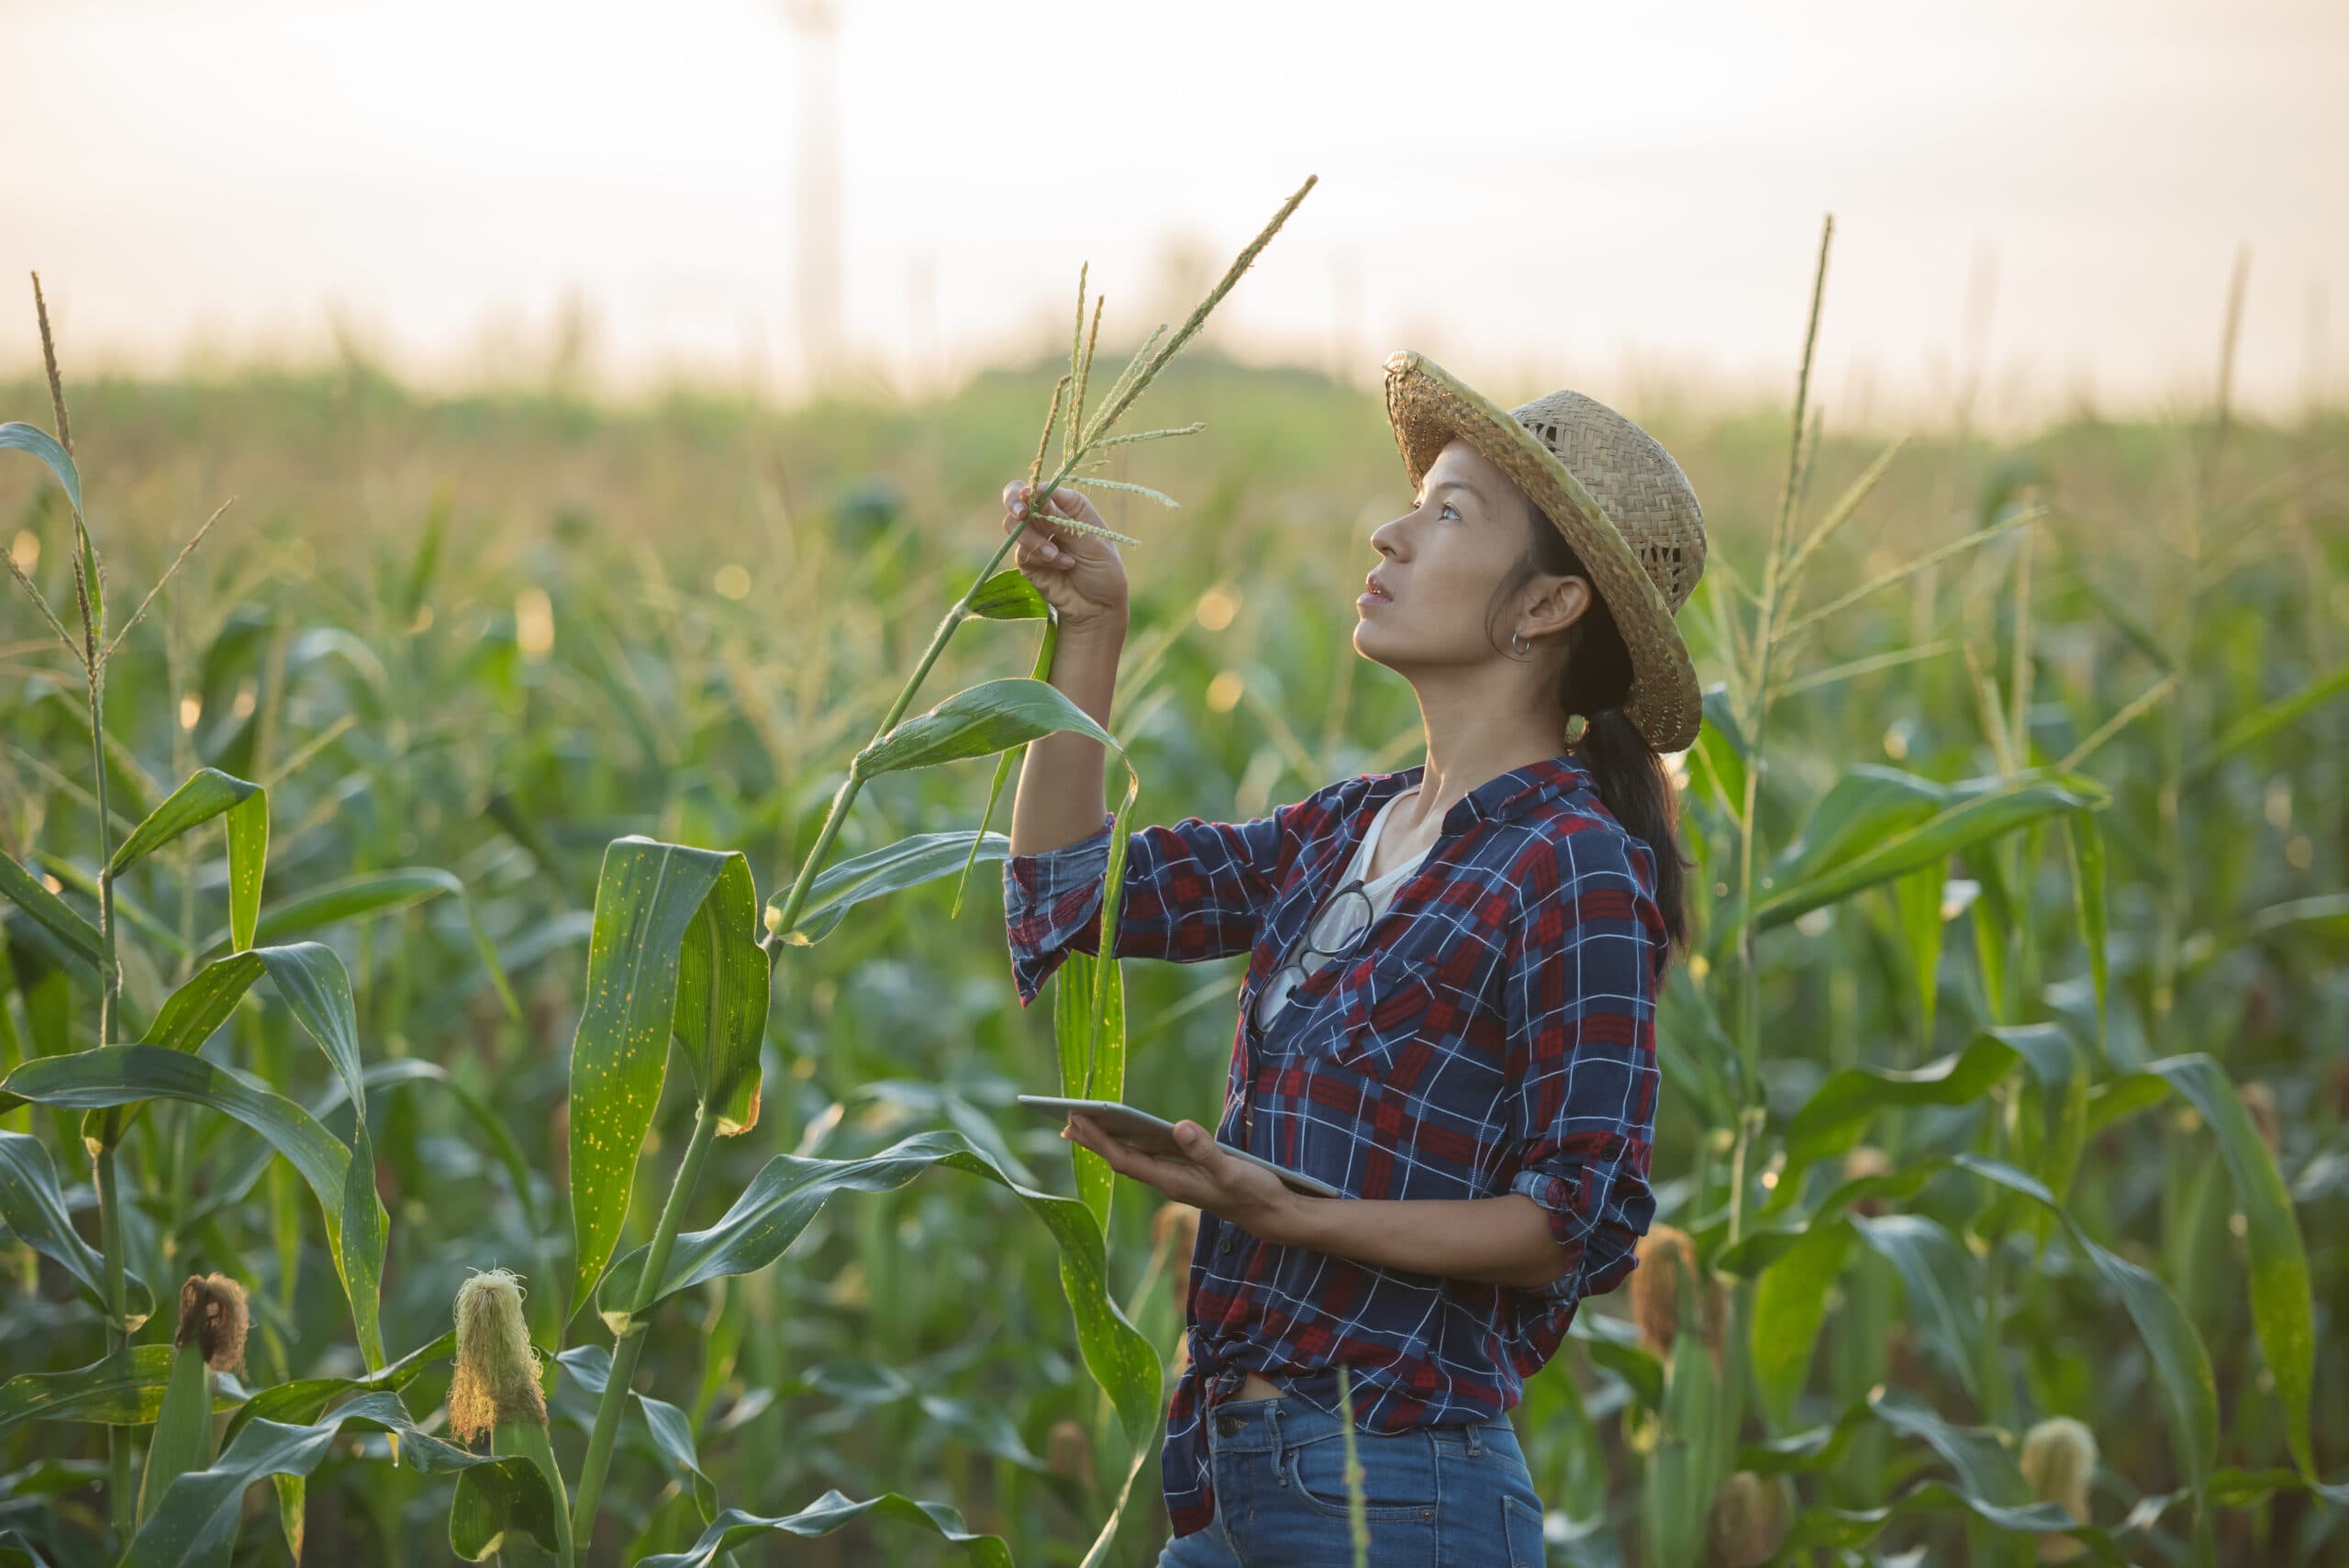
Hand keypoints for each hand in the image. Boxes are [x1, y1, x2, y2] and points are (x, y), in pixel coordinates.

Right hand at [1000, 480, 1128, 632]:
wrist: (1099, 608)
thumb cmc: (1103, 570)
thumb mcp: (1089, 541)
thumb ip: (1060, 519)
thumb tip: (1033, 494)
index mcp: (1069, 506)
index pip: (1042, 489)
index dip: (1031, 490)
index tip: (1027, 497)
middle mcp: (1049, 518)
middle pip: (1017, 500)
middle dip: (1015, 506)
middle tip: (1021, 515)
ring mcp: (1036, 540)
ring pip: (1015, 527)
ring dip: (1034, 540)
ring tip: (1056, 555)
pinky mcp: (1028, 561)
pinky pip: (1022, 552)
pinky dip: (1041, 559)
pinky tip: (1063, 566)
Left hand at [1061, 1114, 1300, 1242]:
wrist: (1273, 1215)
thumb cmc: (1254, 1192)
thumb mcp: (1231, 1170)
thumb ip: (1205, 1150)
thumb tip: (1178, 1127)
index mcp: (1172, 1181)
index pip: (1124, 1159)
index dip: (1098, 1140)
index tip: (1075, 1120)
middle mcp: (1168, 1181)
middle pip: (1121, 1159)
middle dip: (1093, 1139)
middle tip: (1064, 1119)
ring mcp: (1176, 1179)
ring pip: (1133, 1158)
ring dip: (1108, 1141)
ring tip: (1085, 1123)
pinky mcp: (1187, 1175)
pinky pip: (1149, 1158)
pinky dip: (1132, 1143)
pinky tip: (1126, 1133)